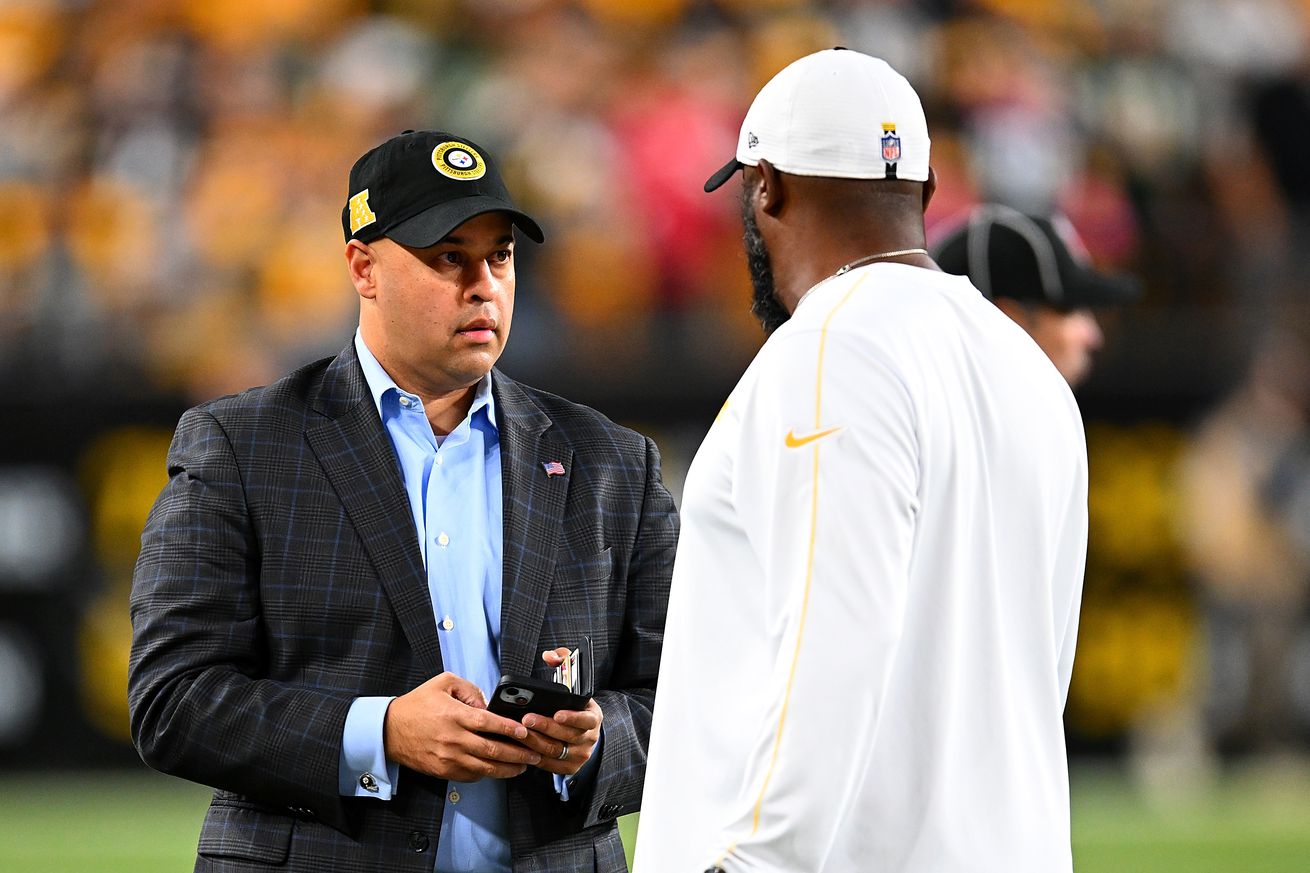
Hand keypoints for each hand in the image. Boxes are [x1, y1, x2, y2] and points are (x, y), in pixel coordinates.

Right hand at [383, 672, 541, 781]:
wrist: (389, 730)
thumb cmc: (417, 705)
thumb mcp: (443, 683)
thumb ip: (470, 689)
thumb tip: (488, 704)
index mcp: (454, 715)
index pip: (489, 723)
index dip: (510, 729)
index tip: (526, 732)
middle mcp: (453, 739)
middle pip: (493, 750)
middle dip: (518, 753)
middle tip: (533, 753)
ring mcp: (448, 758)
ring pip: (485, 768)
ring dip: (508, 769)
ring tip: (523, 766)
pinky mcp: (443, 771)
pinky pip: (471, 776)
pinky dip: (488, 774)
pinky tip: (499, 769)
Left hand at [517, 647, 603, 775]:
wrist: (584, 732)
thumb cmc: (573, 704)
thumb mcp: (574, 680)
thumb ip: (564, 662)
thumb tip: (549, 656)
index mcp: (593, 717)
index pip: (587, 720)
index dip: (572, 718)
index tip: (557, 713)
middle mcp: (589, 738)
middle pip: (566, 737)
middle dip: (544, 727)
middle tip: (526, 718)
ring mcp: (580, 755)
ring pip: (555, 751)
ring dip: (535, 742)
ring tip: (518, 731)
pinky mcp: (569, 767)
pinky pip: (549, 765)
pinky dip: (534, 756)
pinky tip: (521, 747)